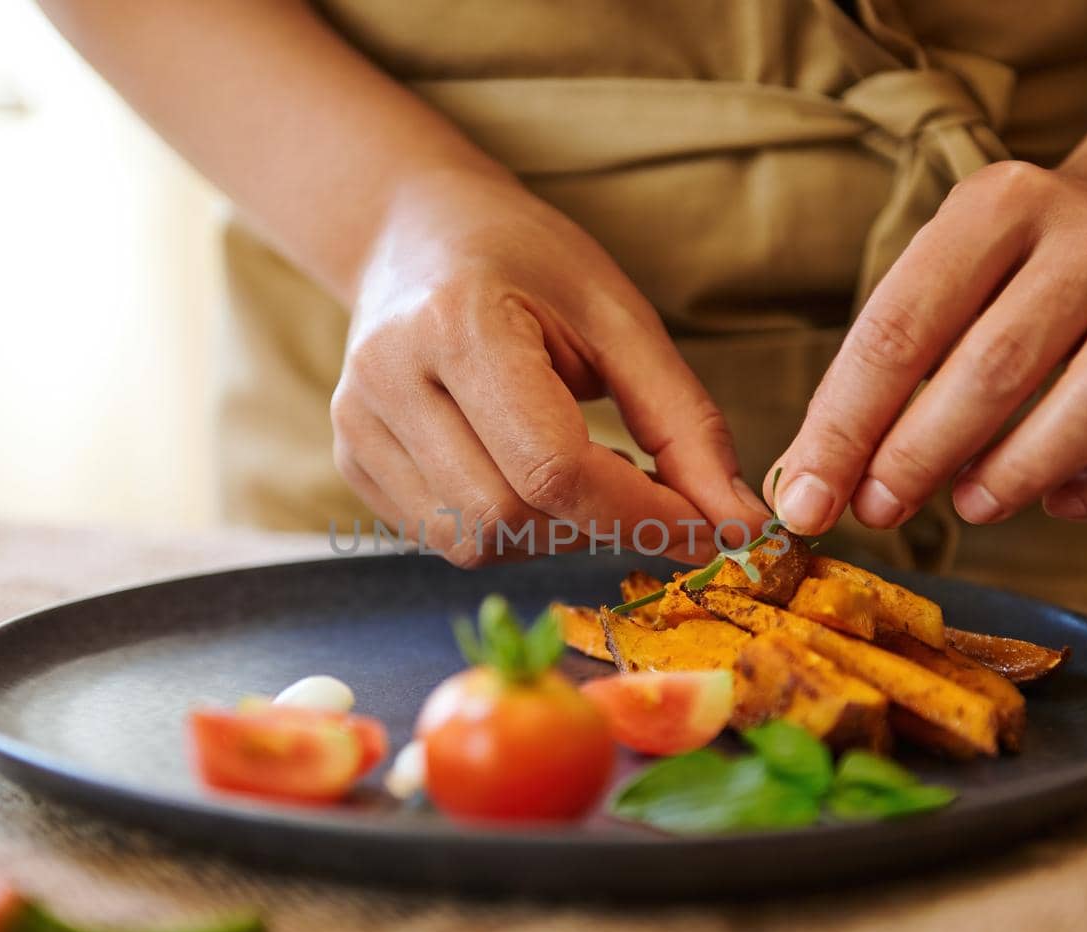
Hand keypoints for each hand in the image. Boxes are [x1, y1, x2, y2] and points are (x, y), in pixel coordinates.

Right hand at [333, 170, 769, 566]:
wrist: (414, 234)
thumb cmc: (526, 262)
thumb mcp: (620, 319)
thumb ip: (682, 424)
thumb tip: (735, 526)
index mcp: (457, 324)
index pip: (553, 469)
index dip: (640, 514)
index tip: (706, 529)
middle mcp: (389, 380)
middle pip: (510, 516)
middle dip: (598, 526)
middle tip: (649, 495)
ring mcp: (357, 427)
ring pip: (474, 542)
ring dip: (554, 534)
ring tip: (585, 476)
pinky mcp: (351, 462)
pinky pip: (445, 539)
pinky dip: (509, 529)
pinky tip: (529, 477)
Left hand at [767, 158, 1086, 532]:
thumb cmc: (1008, 275)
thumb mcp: (935, 283)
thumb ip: (873, 377)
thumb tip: (806, 487)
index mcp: (997, 207)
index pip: (902, 328)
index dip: (846, 427)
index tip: (806, 501)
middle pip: (997, 367)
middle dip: (920, 456)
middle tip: (880, 509)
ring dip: (1018, 474)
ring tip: (968, 506)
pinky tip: (1064, 501)